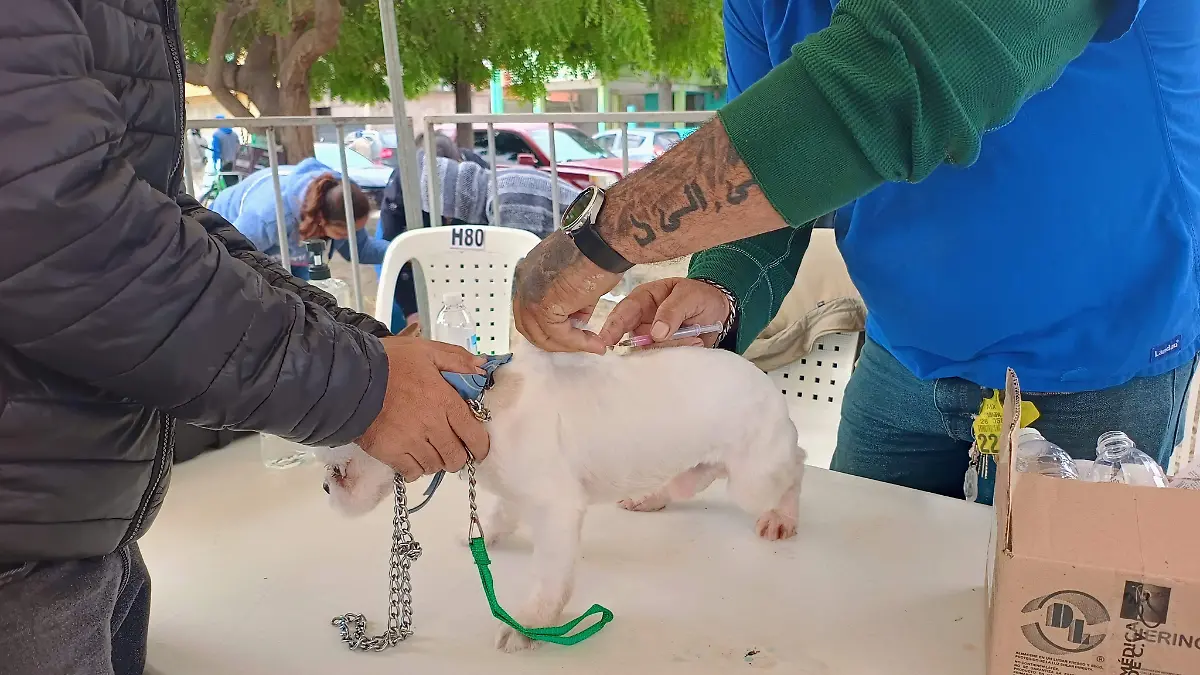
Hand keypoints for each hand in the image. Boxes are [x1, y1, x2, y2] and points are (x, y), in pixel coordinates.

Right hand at [357, 337, 489, 480]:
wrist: (349, 377)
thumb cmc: (389, 361)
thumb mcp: (426, 350)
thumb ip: (457, 359)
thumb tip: (482, 367)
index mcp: (444, 400)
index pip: (473, 434)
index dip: (480, 445)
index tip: (478, 447)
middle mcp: (432, 425)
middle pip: (456, 457)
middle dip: (457, 455)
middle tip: (450, 446)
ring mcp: (411, 442)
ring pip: (435, 466)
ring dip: (436, 460)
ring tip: (429, 449)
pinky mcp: (390, 453)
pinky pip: (412, 473)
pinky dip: (415, 468)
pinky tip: (412, 456)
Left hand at [512, 231, 620, 353]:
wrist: (603, 244)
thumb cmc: (597, 252)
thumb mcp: (576, 279)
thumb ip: (569, 299)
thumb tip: (576, 319)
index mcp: (528, 272)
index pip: (529, 310)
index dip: (548, 326)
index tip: (571, 331)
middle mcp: (523, 284)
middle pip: (529, 326)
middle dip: (554, 339)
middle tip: (579, 342)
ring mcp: (530, 296)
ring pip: (542, 335)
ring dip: (567, 344)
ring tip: (590, 343)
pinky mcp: (543, 307)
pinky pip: (559, 335)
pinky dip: (577, 343)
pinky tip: (593, 342)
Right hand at [599, 278, 731, 348]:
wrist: (718, 309)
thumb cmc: (700, 296)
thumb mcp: (689, 295)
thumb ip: (673, 310)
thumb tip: (656, 333)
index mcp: (642, 300)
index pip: (622, 313)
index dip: (612, 327)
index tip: (606, 342)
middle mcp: (641, 322)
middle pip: (632, 339)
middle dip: (647, 345)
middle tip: (674, 340)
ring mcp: (650, 339)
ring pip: (649, 353)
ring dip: (672, 348)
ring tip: (696, 338)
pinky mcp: (662, 352)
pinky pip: (662, 360)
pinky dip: (678, 355)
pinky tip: (695, 344)